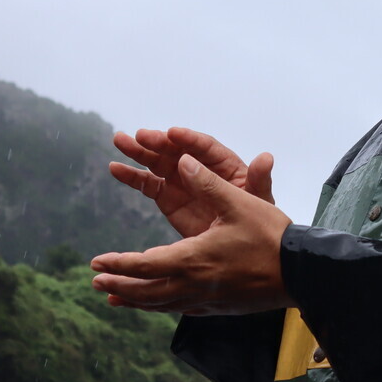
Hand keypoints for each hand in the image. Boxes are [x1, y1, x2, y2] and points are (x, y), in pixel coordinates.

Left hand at [92, 153, 294, 315]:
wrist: (303, 274)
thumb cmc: (272, 236)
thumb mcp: (240, 202)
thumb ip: (208, 182)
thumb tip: (183, 160)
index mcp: (193, 259)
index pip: (144, 265)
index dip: (118, 264)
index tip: (96, 262)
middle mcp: (194, 285)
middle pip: (146, 292)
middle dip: (119, 286)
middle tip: (96, 282)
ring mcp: (207, 300)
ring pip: (162, 304)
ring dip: (136, 300)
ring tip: (115, 298)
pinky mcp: (219, 307)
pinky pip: (180, 309)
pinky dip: (160, 305)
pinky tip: (159, 302)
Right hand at [110, 127, 274, 238]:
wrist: (241, 247)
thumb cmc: (257, 220)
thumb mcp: (259, 201)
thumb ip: (259, 180)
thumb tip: (266, 158)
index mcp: (224, 165)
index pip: (205, 147)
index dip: (189, 139)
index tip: (172, 133)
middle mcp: (200, 168)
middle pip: (176, 150)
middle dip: (158, 142)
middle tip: (139, 136)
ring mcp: (181, 181)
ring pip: (158, 162)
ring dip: (138, 152)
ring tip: (119, 141)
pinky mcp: (167, 197)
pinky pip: (147, 183)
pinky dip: (131, 176)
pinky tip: (115, 168)